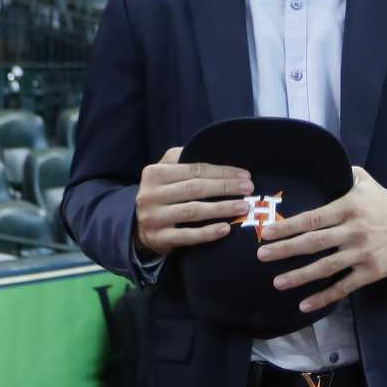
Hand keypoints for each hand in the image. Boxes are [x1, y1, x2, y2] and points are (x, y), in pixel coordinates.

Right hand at [134, 147, 254, 257]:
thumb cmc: (161, 193)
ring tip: (243, 207)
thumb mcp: (164, 171)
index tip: (245, 175)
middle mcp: (150, 194)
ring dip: (221, 208)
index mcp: (154, 173)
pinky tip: (226, 229)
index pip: (194, 169)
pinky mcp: (158, 238)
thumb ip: (182, 159)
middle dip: (225, 187)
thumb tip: (214, 148)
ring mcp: (153, 217)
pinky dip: (207, 233)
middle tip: (249, 189)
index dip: (221, 172)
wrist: (137, 224)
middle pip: (195, 188)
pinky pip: (187, 236)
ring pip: (192, 211)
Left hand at [257, 168, 386, 313]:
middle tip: (261, 255)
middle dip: (285, 250)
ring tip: (277, 282)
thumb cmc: (385, 203)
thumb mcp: (366, 182)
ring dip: (299, 276)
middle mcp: (353, 230)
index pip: (312, 218)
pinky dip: (323, 297)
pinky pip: (343, 286)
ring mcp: (362, 253)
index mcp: (348, 208)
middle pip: (313, 242)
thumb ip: (344, 173)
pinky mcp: (371, 272)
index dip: (288, 226)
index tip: (266, 232)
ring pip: (326, 267)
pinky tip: (304, 304)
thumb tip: (324, 162)